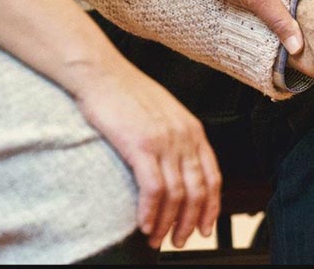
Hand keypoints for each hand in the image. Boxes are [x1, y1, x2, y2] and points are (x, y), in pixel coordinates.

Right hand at [67, 57, 221, 249]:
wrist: (101, 73)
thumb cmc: (126, 93)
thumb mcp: (163, 114)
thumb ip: (175, 139)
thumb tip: (176, 168)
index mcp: (193, 130)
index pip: (213, 177)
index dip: (211, 207)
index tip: (204, 227)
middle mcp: (185, 137)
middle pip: (198, 191)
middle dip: (189, 222)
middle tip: (178, 241)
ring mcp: (165, 141)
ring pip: (177, 194)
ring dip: (167, 223)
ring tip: (156, 239)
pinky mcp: (141, 145)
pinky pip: (154, 188)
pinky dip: (150, 212)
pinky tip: (144, 225)